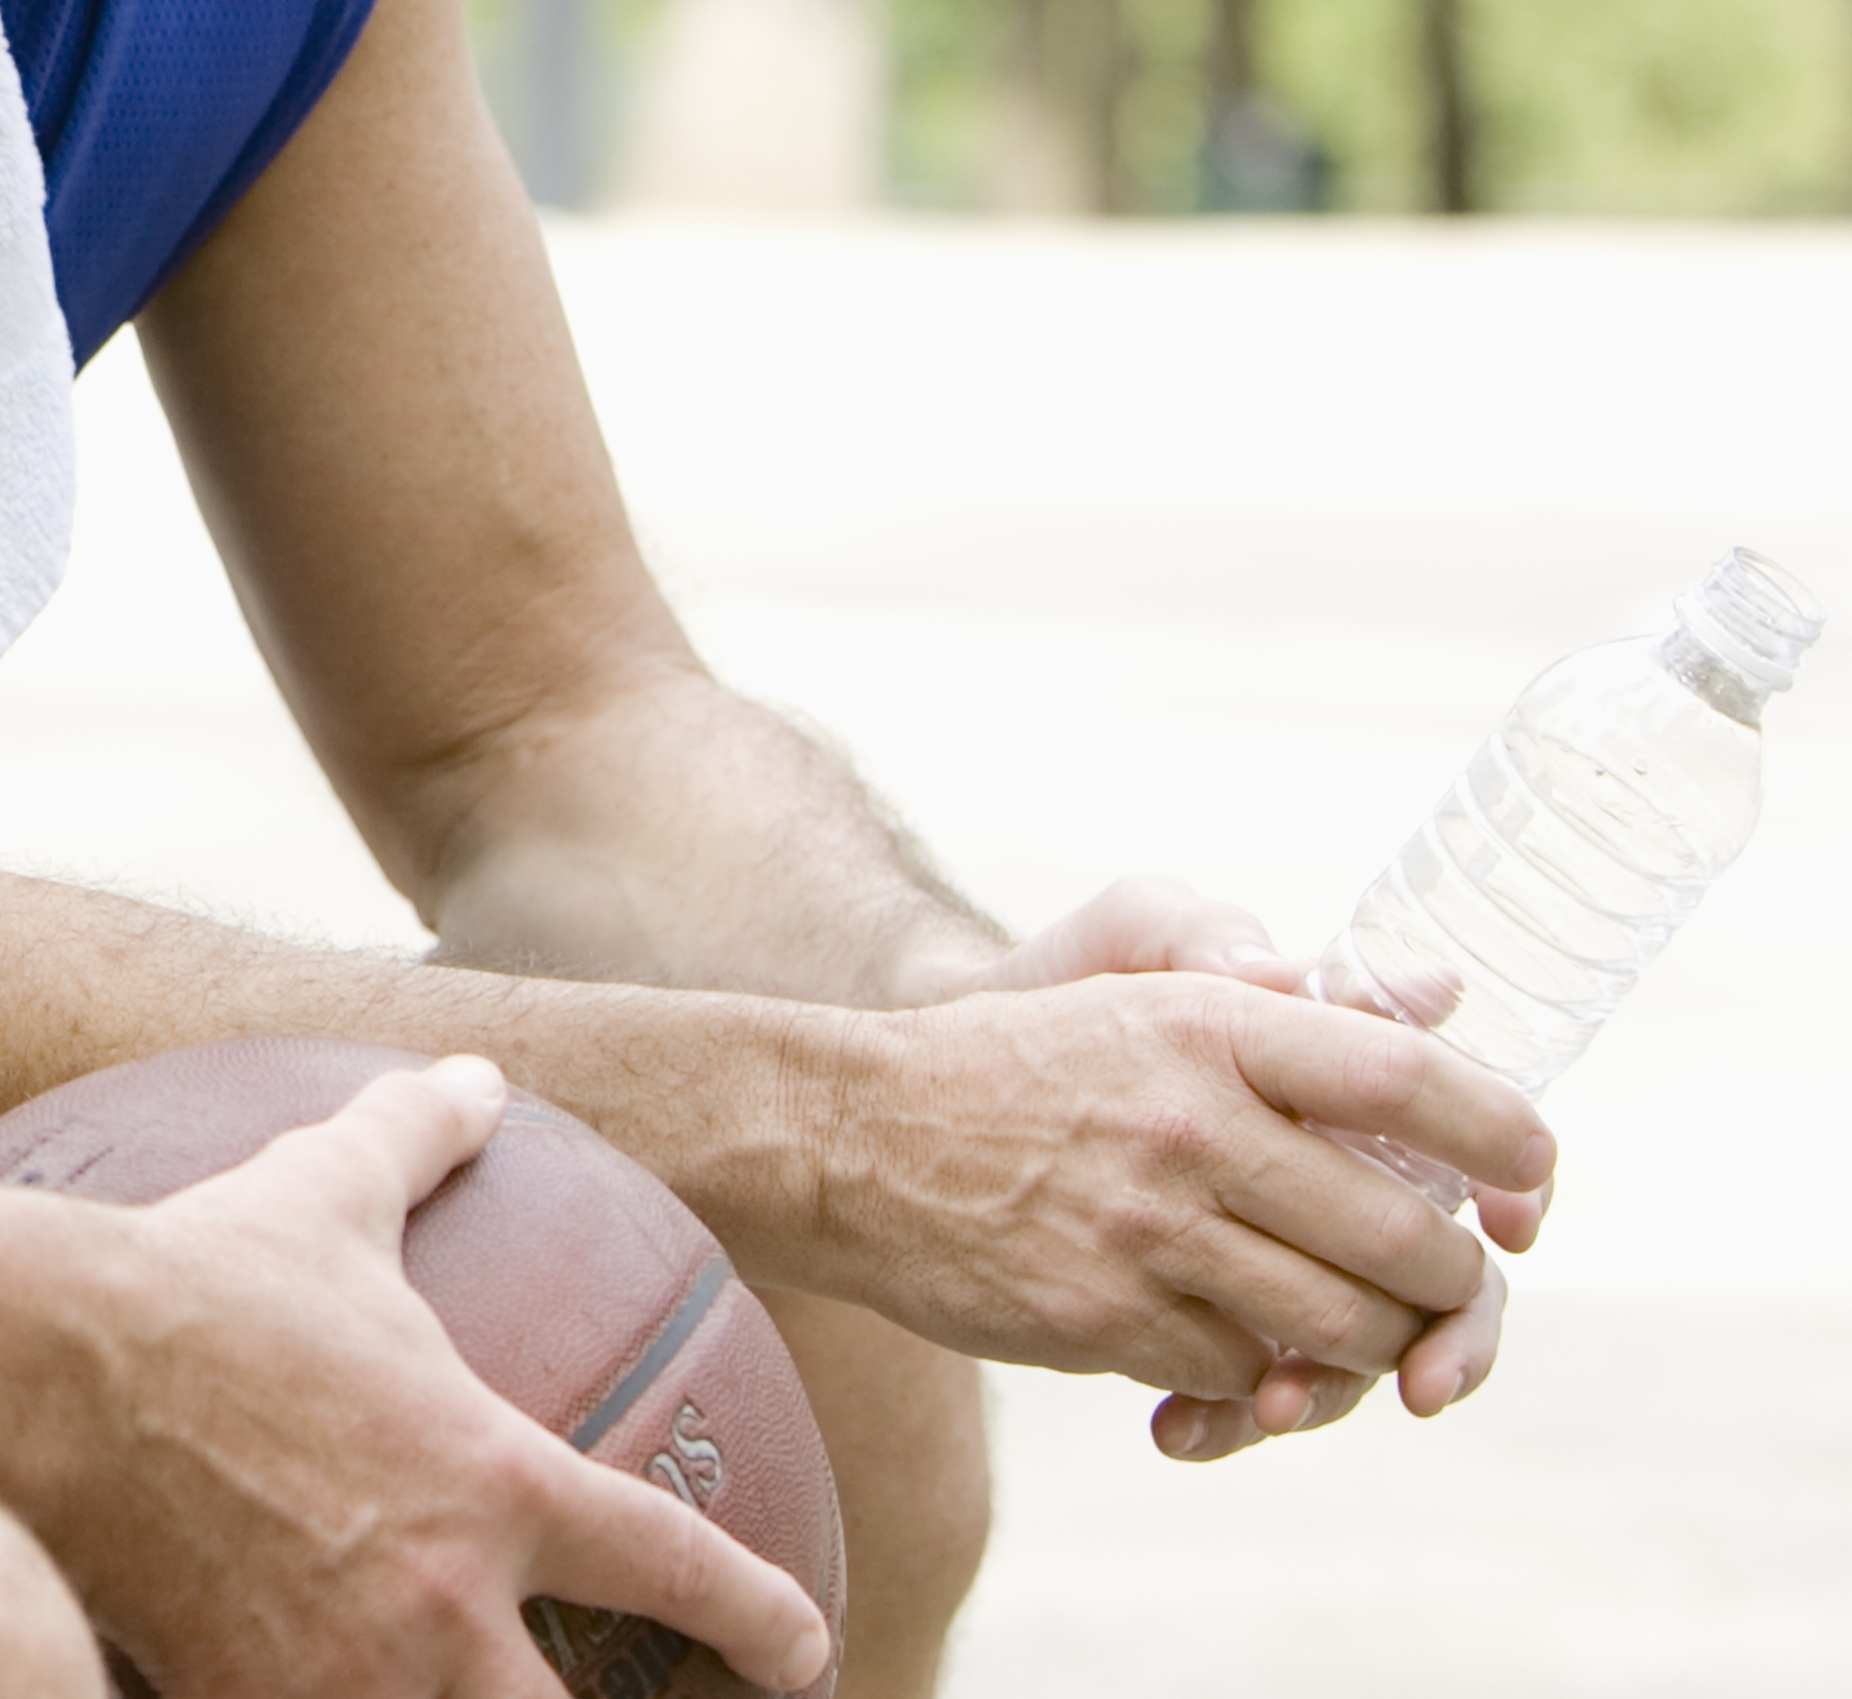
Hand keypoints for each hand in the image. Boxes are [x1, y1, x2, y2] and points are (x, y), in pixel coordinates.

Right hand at [34, 1059, 831, 1698]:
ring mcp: (348, 1673)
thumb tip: (476, 1074)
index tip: (805, 1652)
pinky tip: (269, 1698)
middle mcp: (445, 1602)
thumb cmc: (196, 1277)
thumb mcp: (320, 1192)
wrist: (50, 1368)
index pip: (672, 1560)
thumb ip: (410, 1139)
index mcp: (491, 1479)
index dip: (761, 1616)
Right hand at [957, 883, 1548, 1457]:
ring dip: (1369, 1344)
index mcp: (1205, 1027)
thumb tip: (1445, 1002)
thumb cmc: (1014, 1067)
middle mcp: (1187, 1124)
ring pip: (1344, 1326)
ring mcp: (1147, 1229)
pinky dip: (1260, 1376)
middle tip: (1438, 1280)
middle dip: (1447, 1279)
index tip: (1529, 1179)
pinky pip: (1248, 1375)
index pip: (1408, 1081)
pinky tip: (1231, 1344)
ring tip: (1351, 1326)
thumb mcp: (1136, 997)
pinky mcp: (1105, 1317)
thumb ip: (1276, 1010)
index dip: (1503, 1137)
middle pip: (1405, 1236)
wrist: (845, 1136)